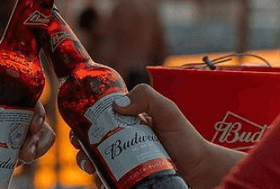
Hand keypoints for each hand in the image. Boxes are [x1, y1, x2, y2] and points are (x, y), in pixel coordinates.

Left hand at [0, 72, 55, 164]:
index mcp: (3, 87)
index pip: (29, 96)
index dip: (37, 111)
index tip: (33, 124)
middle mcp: (11, 107)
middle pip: (36, 121)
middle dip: (38, 137)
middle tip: (27, 151)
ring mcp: (7, 128)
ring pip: (33, 138)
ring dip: (35, 149)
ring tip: (23, 159)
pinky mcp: (1, 145)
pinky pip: (18, 152)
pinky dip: (21, 160)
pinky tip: (13, 165)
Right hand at [71, 84, 241, 188]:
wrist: (201, 172)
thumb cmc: (188, 141)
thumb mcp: (169, 112)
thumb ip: (147, 97)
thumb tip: (117, 105)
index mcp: (130, 123)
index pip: (101, 119)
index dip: (86, 121)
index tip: (78, 125)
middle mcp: (125, 142)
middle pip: (93, 141)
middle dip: (80, 144)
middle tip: (80, 147)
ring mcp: (126, 163)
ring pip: (96, 162)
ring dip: (85, 162)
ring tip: (88, 165)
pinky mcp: (128, 180)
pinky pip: (108, 179)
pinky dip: (99, 179)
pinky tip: (99, 178)